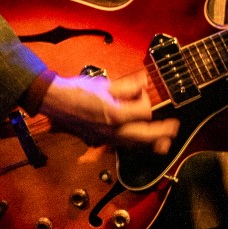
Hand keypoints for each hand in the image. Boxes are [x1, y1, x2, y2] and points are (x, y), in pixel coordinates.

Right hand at [39, 72, 179, 154]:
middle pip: (145, 136)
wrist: (54, 101)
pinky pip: (122, 145)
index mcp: (115, 114)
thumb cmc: (75, 91)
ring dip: (149, 142)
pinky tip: (138, 140)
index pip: (144, 112)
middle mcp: (112, 130)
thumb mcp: (104, 84)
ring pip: (134, 144)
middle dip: (161, 132)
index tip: (142, 91)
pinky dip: (134, 143)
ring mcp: (105, 137)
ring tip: (162, 141)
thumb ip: (128, 86)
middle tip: (173, 128)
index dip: (146, 100)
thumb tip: (144, 83)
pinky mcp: (99, 140)